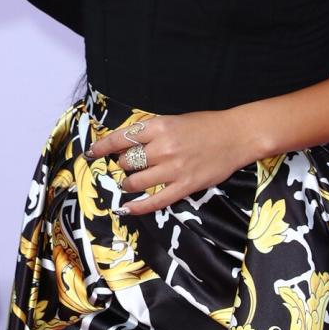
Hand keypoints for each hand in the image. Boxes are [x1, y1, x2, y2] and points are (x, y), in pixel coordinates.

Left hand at [87, 111, 255, 214]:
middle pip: (126, 162)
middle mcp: (163, 148)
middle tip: (126, 165)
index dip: (102, 147)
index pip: (120, 138)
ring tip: (128, 183)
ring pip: (135, 182)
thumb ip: (151, 133)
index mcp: (158, 127)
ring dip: (127, 184)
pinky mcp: (185, 186)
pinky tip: (127, 208)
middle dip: (122, 165)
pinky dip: (138, 207)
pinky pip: (155, 200)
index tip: (91, 153)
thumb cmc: (205, 125)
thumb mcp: (173, 121)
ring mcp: (174, 169)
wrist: (237, 136)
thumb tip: (125, 145)